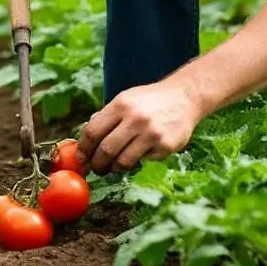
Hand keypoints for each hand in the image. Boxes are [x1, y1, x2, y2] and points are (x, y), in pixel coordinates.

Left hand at [77, 79, 202, 173]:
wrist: (185, 97)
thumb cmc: (149, 101)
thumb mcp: (125, 99)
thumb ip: (106, 118)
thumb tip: (84, 142)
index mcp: (121, 104)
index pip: (93, 131)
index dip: (83, 148)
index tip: (81, 157)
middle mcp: (136, 118)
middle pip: (105, 150)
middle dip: (96, 164)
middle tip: (96, 169)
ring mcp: (151, 133)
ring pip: (123, 161)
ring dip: (114, 168)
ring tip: (114, 166)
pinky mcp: (165, 146)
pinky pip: (143, 161)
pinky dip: (138, 161)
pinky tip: (141, 152)